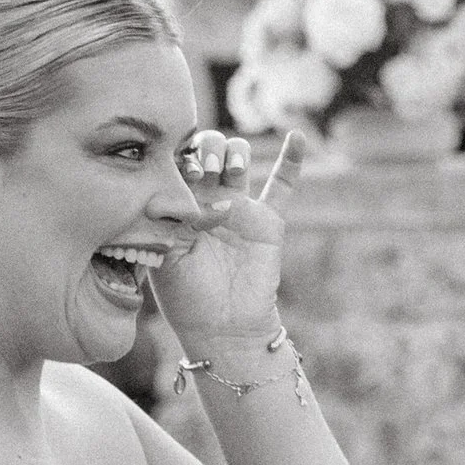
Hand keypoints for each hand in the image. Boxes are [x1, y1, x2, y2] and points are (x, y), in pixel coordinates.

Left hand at [158, 129, 298, 329]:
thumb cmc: (187, 299)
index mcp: (179, 205)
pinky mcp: (268, 220)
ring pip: (239, 158)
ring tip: (230, 169)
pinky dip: (292, 160)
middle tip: (204, 169)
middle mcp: (208, 200)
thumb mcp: (166, 260)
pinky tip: (298, 137)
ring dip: (233, 152)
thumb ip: (166, 225)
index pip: (178, 163)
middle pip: (209, 150)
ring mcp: (239, 207)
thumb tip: (168, 197)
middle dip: (206, 149)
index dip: (179, 157)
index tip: (179, 172)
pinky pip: (282, 186)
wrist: (223, 328)